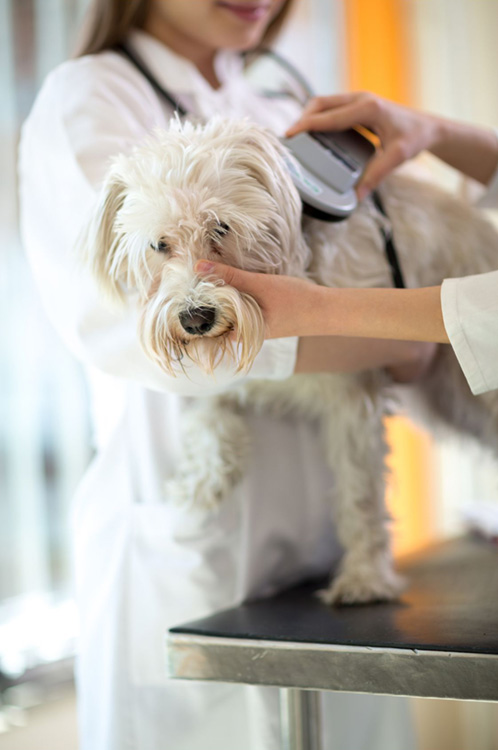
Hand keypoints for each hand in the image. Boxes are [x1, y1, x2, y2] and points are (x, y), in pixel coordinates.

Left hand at [195, 260, 318, 338]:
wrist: (325, 309)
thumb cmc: (295, 301)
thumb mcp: (259, 285)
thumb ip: (229, 276)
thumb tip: (199, 267)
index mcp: (241, 334)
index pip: (207, 329)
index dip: (193, 316)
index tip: (180, 300)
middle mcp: (244, 334)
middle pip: (215, 321)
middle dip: (202, 305)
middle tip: (185, 285)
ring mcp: (253, 326)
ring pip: (227, 313)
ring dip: (216, 298)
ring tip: (200, 281)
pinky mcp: (260, 317)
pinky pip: (238, 308)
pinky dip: (231, 297)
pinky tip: (225, 282)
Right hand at [286, 92, 442, 199]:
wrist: (429, 128)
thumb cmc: (415, 138)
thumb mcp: (397, 158)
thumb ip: (375, 176)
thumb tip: (356, 197)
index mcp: (368, 108)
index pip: (329, 116)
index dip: (307, 125)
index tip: (290, 135)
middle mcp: (361, 99)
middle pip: (321, 102)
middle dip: (303, 118)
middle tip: (290, 138)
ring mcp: (359, 100)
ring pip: (325, 103)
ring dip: (310, 117)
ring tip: (299, 138)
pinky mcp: (358, 106)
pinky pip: (332, 109)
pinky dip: (320, 119)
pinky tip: (315, 135)